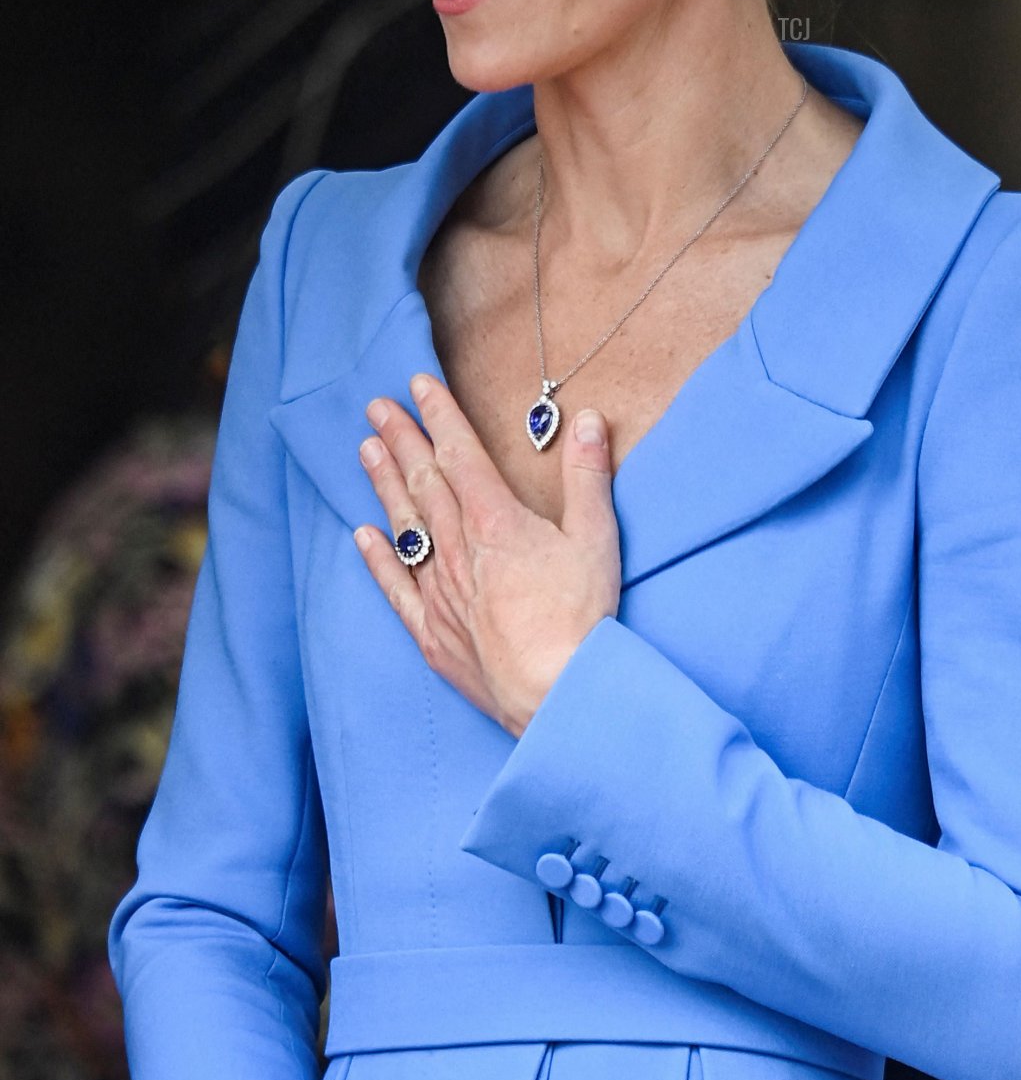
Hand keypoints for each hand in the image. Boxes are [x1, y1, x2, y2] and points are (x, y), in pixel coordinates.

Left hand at [353, 374, 621, 736]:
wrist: (557, 694)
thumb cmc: (581, 618)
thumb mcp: (596, 538)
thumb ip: (587, 476)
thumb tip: (585, 420)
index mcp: (496, 522)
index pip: (460, 454)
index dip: (439, 415)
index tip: (417, 384)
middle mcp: (459, 550)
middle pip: (424, 482)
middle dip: (401, 440)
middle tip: (376, 407)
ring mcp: (440, 592)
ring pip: (405, 525)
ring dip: (384, 485)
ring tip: (365, 450)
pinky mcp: (432, 633)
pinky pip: (397, 588)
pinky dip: (379, 559)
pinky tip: (365, 536)